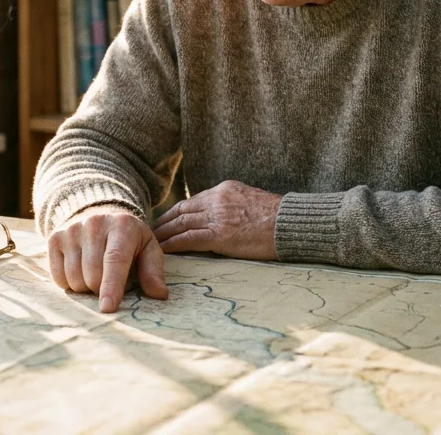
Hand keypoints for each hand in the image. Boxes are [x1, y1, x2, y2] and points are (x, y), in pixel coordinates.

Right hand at [47, 204, 168, 313]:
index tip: (108, 308)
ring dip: (85, 287)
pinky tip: (80, 271)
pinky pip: (58, 276)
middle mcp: (94, 224)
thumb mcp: (147, 248)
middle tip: (110, 282)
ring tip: (96, 275)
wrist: (99, 213)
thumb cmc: (128, 238)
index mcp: (122, 226)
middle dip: (102, 289)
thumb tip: (160, 294)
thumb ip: (153, 271)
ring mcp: (71, 230)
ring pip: (74, 278)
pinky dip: (69, 283)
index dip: (111, 286)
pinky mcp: (54, 237)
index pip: (114, 260)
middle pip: (93, 275)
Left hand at [151, 180, 281, 259]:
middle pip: (182, 210)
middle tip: (149, 231)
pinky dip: (173, 245)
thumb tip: (221, 218)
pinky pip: (189, 239)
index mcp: (224, 189)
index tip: (164, 219)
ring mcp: (217, 216)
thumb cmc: (278, 218)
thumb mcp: (251, 201)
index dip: (175, 212)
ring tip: (150, 242)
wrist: (291, 223)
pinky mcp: (220, 235)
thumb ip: (232, 206)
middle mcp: (217, 199)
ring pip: (181, 224)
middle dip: (163, 222)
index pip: (192, 201)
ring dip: (163, 234)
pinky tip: (162, 251)